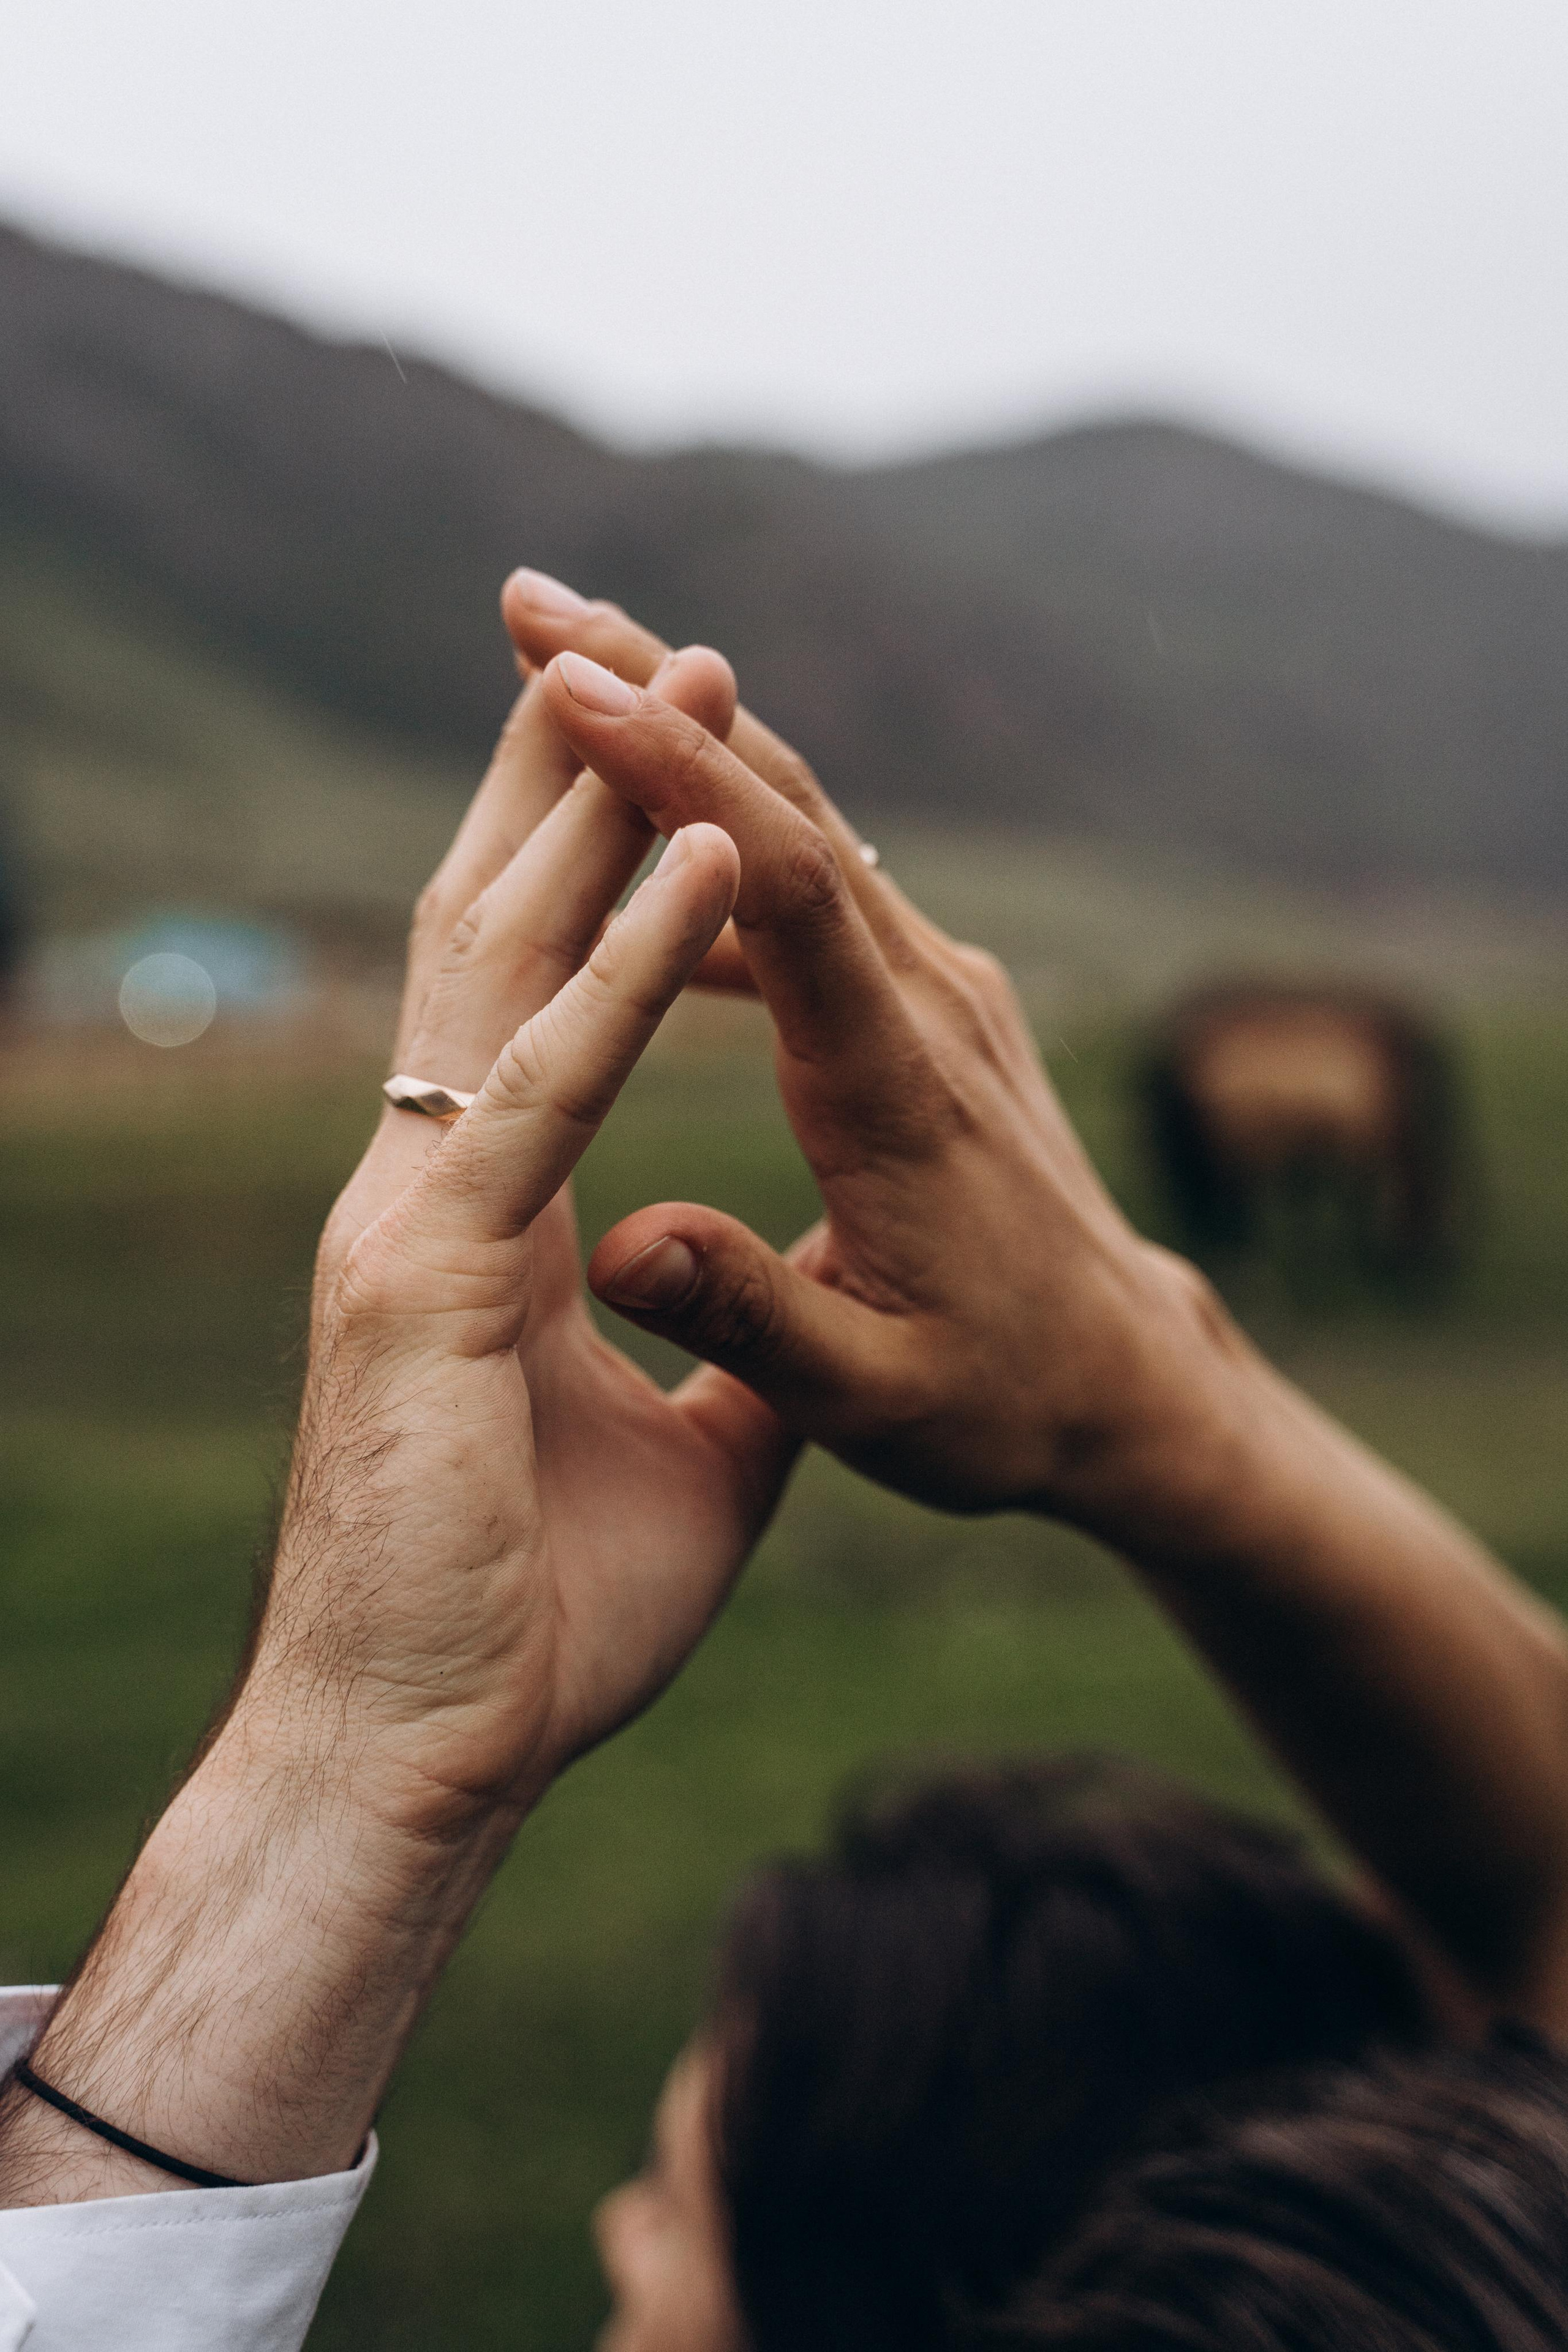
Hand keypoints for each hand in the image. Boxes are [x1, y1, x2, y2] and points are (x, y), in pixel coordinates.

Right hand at [275, 658, 795, 1828]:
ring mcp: (420, 1216)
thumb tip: (751, 1276)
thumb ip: (722, 1349)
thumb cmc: (539, 1629)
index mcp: (495, 1213)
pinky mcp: (424, 1276)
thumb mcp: (691, 1464)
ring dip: (595, 814)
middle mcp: (448, 1184)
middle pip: (510, 927)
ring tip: (659, 673)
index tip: (642, 736)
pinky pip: (546, 1086)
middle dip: (568, 775)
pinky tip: (692, 863)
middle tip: (622, 630)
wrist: (426, 1765)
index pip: (543, 990)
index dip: (587, 855)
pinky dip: (622, 972)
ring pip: (510, 961)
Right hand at [504, 591, 1567, 2034]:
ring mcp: (937, 990)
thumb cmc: (1002, 1401)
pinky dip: (724, 836)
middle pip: (788, 807)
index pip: (783, 884)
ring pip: (801, 827)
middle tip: (525, 601)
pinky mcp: (931, 1005)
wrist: (1132, 1385)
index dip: (678, 774)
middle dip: (657, 693)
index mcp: (897, 1084)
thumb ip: (748, 1323)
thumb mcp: (872, 1402)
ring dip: (685, 742)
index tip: (568, 683)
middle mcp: (927, 1002)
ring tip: (557, 671)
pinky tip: (647, 827)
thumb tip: (615, 1245)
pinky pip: (816, 888)